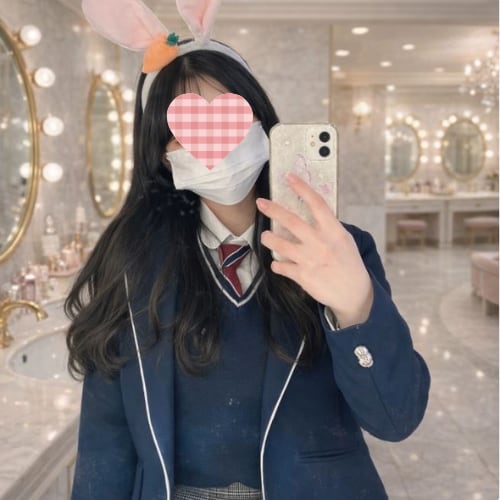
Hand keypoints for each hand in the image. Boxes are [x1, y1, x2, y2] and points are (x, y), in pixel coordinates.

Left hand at [256, 173, 372, 327]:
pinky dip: (276, 264)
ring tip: (266, 236)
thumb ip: (328, 227)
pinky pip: (280, 266)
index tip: (289, 177)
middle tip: (260, 203)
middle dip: (273, 209)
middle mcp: (320, 243)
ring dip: (268, 238)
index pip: (316, 204)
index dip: (302, 188)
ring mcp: (309, 260)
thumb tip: (312, 212)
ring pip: (279, 244)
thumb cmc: (348, 263)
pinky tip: (279, 263)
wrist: (354, 294)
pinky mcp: (302, 276)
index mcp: (333, 231)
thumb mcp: (344, 240)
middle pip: (291, 221)